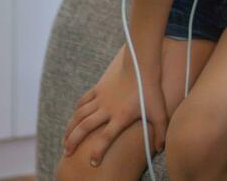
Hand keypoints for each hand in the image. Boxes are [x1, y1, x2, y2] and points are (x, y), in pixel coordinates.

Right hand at [63, 47, 166, 165]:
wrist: (141, 65)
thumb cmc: (151, 90)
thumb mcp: (159, 113)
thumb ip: (161, 132)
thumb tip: (160, 149)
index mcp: (121, 116)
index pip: (105, 138)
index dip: (98, 151)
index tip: (92, 162)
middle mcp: (107, 109)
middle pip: (85, 127)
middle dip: (74, 141)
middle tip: (67, 152)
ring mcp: (101, 98)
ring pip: (80, 115)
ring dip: (70, 128)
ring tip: (65, 140)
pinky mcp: (98, 89)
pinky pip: (83, 101)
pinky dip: (76, 111)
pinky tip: (73, 118)